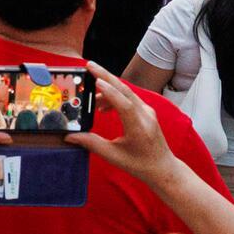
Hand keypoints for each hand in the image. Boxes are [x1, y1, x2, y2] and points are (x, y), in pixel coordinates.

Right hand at [68, 68, 186, 186]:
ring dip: (108, 87)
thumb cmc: (140, 165)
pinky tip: (103, 106)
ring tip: (90, 94)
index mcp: (139, 128)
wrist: (163, 168)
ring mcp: (147, 111)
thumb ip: (92, 144)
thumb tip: (71, 136)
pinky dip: (115, 95)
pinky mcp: (146, 111)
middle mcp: (145, 115)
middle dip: (106, 76)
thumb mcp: (114, 157)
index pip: (125, 105)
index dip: (110, 93)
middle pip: (125, 90)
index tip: (96, 81)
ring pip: (126, 92)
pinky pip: (129, 97)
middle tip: (89, 65)